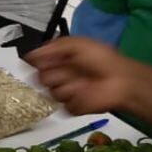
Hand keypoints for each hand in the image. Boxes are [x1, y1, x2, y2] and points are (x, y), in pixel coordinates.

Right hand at [25, 37, 142, 114]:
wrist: (121, 81)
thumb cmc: (101, 59)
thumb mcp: (77, 44)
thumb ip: (52, 47)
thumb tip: (29, 56)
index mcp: (59, 60)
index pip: (37, 62)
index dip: (38, 62)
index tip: (43, 61)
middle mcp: (60, 76)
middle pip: (39, 78)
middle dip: (52, 74)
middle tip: (67, 71)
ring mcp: (66, 92)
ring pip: (50, 92)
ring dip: (65, 86)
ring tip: (81, 82)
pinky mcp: (72, 107)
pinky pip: (62, 105)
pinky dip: (72, 99)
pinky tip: (84, 93)